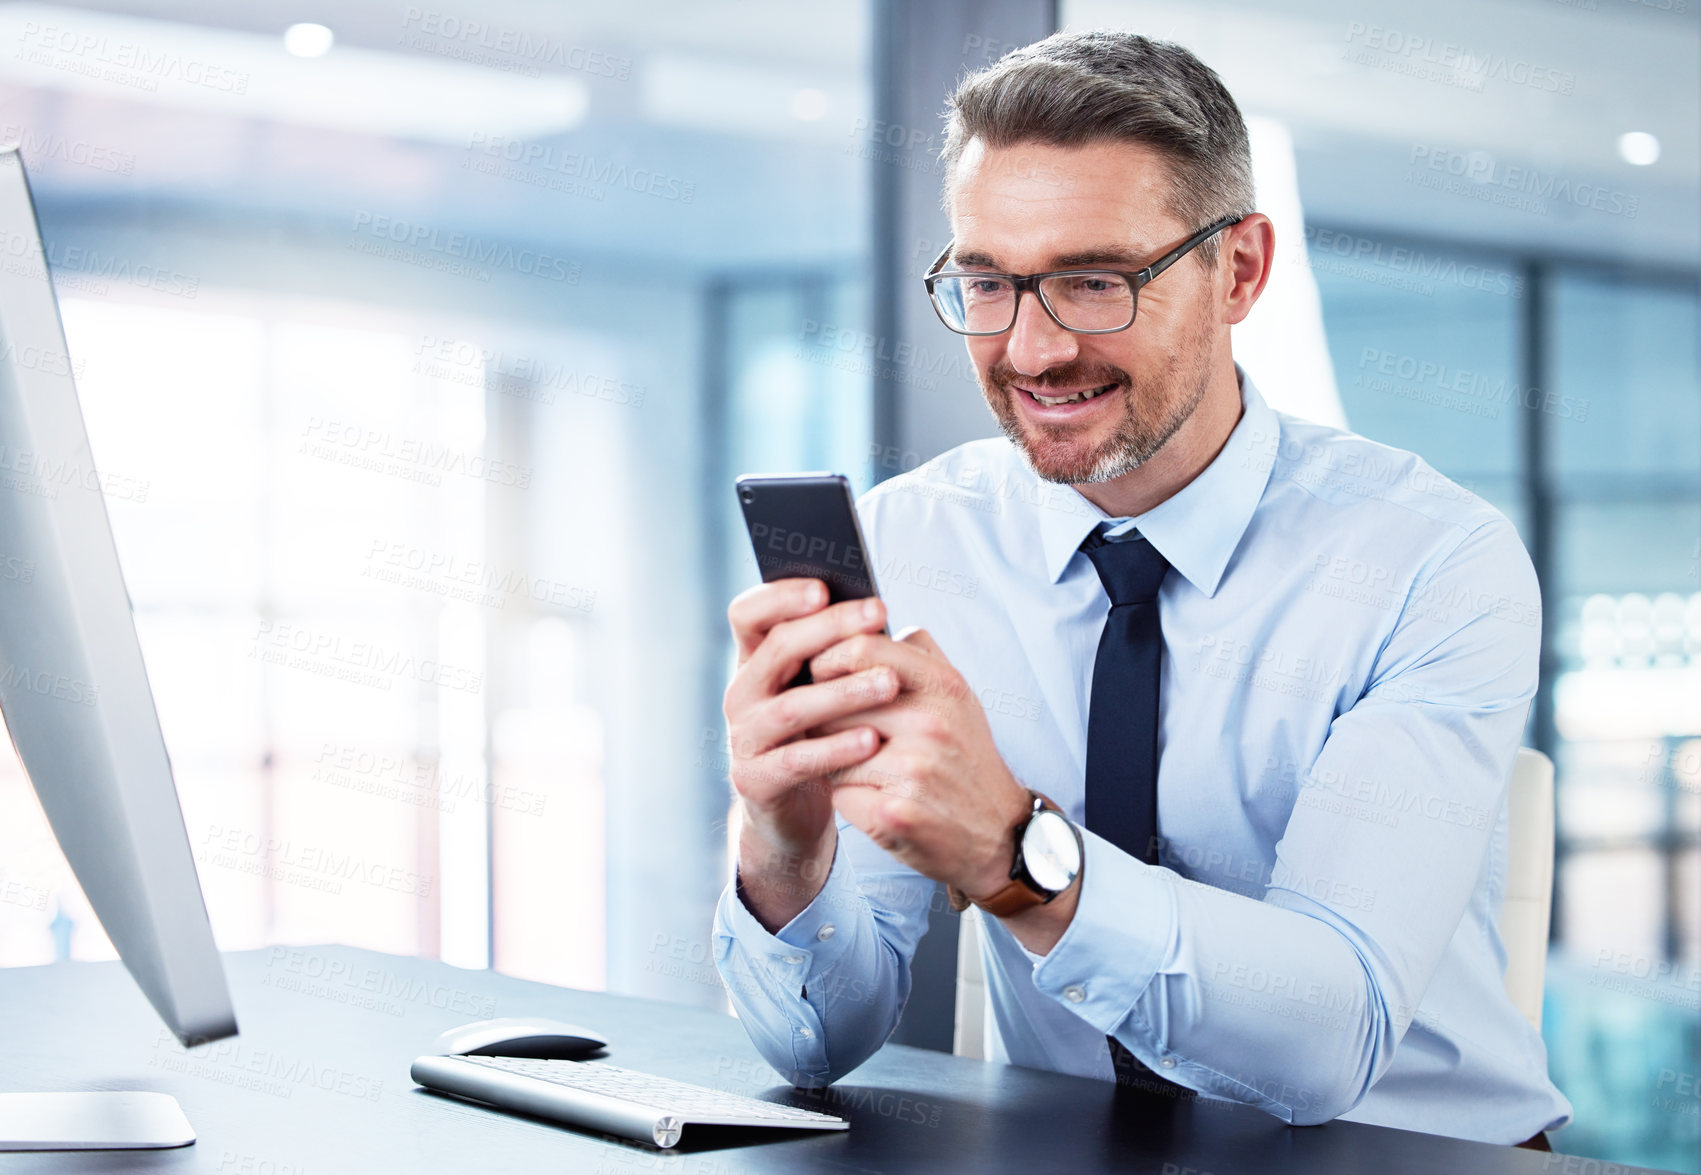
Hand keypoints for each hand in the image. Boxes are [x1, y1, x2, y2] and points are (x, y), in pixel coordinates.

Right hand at [722, 579, 900, 926]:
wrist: (792, 814)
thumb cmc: (817, 738)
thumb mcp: (818, 690)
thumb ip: (832, 654)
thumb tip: (876, 610)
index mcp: (754, 662)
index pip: (748, 614)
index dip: (781, 596)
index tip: (826, 587)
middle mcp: (742, 693)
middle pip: (777, 649)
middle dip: (831, 629)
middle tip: (878, 614)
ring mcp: (745, 738)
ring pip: (792, 707)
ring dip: (843, 691)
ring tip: (889, 683)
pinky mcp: (756, 780)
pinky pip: (798, 760)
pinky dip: (836, 747)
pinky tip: (873, 739)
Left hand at [807, 626, 1032, 900]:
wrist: (999, 836)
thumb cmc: (968, 761)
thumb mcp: (958, 698)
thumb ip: (919, 655)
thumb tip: (869, 620)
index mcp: (943, 686)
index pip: (861, 648)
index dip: (828, 658)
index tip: (821, 673)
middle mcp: (930, 722)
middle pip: (836, 700)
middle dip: (823, 716)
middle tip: (831, 730)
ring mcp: (912, 770)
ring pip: (829, 748)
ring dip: (830, 758)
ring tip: (854, 767)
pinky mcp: (892, 814)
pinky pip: (837, 793)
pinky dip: (844, 797)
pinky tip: (869, 799)